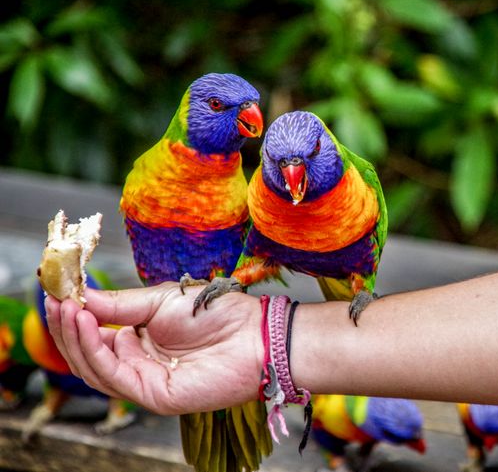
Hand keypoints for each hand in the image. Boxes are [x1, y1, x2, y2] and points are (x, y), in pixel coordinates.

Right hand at [45, 283, 262, 414]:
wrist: (255, 333)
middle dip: (65, 327)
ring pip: (94, 367)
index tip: (54, 292)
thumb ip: (118, 305)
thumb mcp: (160, 300)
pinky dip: (93, 349)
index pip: (94, 334)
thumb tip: (79, 296)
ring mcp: (144, 381)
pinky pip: (112, 376)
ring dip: (74, 337)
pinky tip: (84, 323)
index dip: (71, 316)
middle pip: (87, 354)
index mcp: (139, 340)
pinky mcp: (153, 396)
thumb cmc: (217, 313)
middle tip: (52, 299)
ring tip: (66, 308)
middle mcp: (138, 362)